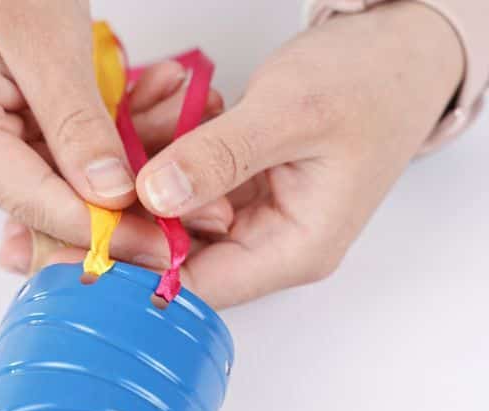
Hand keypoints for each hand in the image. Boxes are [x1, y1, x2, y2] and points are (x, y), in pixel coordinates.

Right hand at [0, 61, 228, 273]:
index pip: (35, 203)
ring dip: (129, 153)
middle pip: (50, 198)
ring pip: (63, 175)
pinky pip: (58, 146)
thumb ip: (80, 126)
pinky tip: (155, 102)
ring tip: (185, 122)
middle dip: (130, 195)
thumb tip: (114, 198)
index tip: (162, 245)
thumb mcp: (46, 42)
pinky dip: (108, 129)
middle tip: (197, 209)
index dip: (105, 231)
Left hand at [134, 1, 463, 307]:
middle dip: (132, 202)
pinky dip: (166, 139)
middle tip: (105, 154)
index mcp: (293, 248)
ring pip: (171, 208)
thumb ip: (221, 157)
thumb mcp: (292, 112)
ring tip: (152, 104)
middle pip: (174, 251)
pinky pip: (183, 176)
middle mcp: (271, 241)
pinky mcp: (241, 181)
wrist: (401, 47)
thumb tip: (155, 197)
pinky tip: (169, 97)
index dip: (136, 264)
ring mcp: (254, 211)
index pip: (198, 285)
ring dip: (147, 160)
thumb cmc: (371, 82)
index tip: (87, 227)